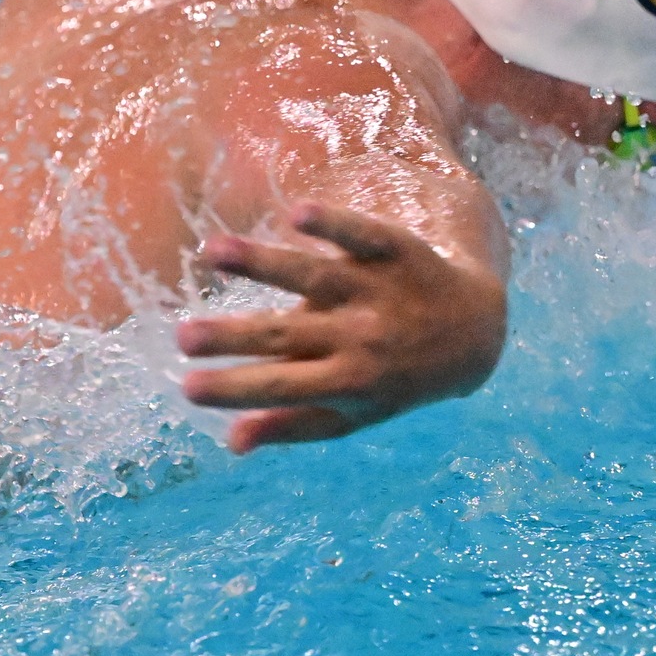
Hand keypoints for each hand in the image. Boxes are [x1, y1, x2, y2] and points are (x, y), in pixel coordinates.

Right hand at [179, 202, 508, 453]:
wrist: (474, 334)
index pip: (281, 386)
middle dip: (232, 336)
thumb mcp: (355, 413)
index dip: (235, 389)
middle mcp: (360, 336)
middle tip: (181, 336)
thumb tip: (231, 442)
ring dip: (262, 263)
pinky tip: (296, 213)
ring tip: (211, 252)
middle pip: (287, 334)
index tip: (186, 387)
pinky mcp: (394, 250)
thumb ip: (293, 424)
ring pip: (313, 276)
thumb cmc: (399, 379)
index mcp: (348, 381)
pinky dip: (333, 225)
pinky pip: (362, 236)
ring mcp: (375, 290)